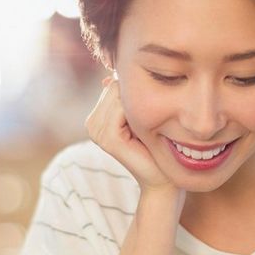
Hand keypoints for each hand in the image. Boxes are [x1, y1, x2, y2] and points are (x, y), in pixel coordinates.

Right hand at [85, 77, 172, 191]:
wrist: (162, 178)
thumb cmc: (155, 146)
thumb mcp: (139, 116)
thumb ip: (123, 97)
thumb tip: (109, 76)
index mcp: (96, 117)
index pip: (112, 83)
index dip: (134, 91)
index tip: (149, 112)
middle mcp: (92, 123)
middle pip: (114, 86)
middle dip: (135, 97)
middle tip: (150, 121)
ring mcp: (96, 131)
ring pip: (118, 95)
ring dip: (139, 106)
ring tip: (147, 127)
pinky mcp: (108, 137)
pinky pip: (123, 107)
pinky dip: (138, 113)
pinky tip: (146, 130)